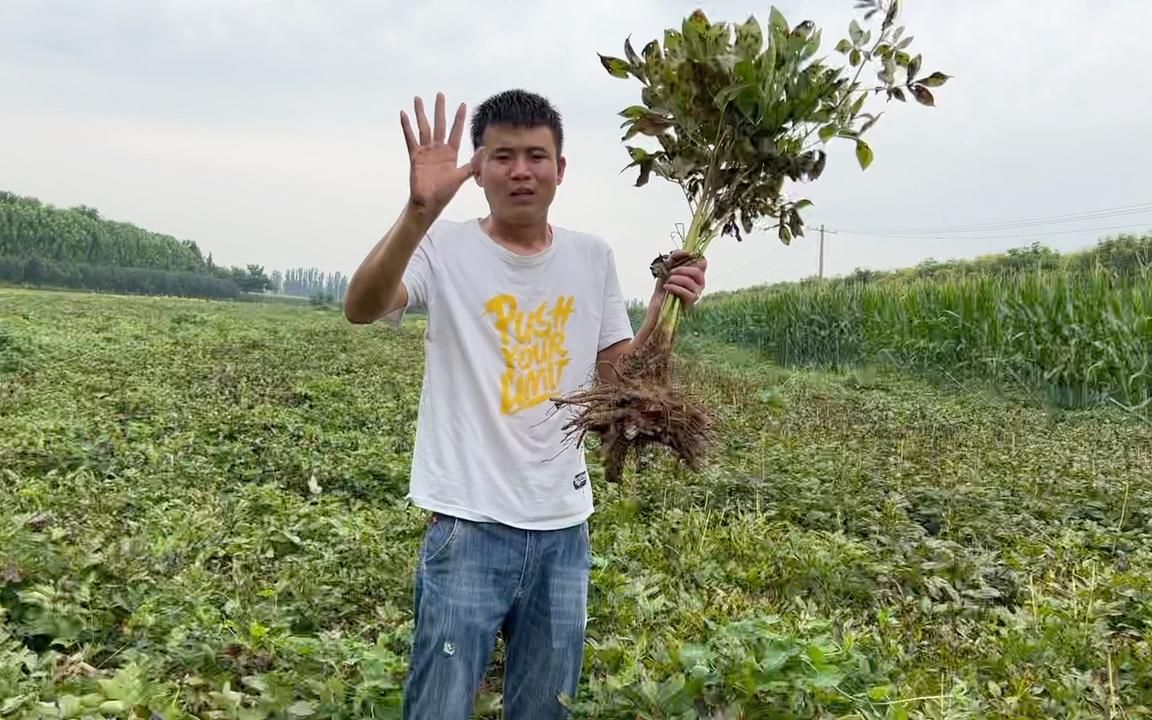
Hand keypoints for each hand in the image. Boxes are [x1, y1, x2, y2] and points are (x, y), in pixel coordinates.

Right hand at [401, 92, 479, 218]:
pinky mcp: (415, 156)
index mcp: (451, 153)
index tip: (463, 105)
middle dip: (440, 109)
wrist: (428, 203)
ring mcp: (426, 151)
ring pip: (424, 128)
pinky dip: (407, 127)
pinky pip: (410, 139)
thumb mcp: (460, 177)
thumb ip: (472, 164)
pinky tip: (404, 114)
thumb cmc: (444, 192)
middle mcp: (438, 149)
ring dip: (421, 114)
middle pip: (439, 124)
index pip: (456, 131)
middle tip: (440, 94)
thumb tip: (484, 151)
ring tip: (418, 99)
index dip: (459, 119)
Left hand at [649, 249, 706, 310]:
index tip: (684, 257)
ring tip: (667, 282)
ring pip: (689, 281)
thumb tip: (686, 251)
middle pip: (697, 271)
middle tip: (670, 272)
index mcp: (696, 273)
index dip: (695, 257)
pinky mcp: (691, 301)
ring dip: (675, 279)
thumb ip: (675, 256)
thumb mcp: (668, 266)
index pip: (703, 262)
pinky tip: (666, 287)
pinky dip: (673, 288)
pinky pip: (684, 291)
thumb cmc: (665, 284)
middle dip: (681, 270)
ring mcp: (697, 292)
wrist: (658, 301)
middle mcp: (700, 282)